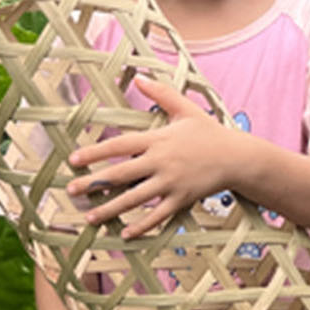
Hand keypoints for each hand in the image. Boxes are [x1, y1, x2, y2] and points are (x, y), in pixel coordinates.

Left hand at [67, 77, 237, 237]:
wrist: (238, 157)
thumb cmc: (210, 132)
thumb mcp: (186, 109)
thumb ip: (161, 93)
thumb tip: (139, 77)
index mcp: (159, 139)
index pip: (120, 145)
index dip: (95, 152)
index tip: (73, 160)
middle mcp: (162, 161)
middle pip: (120, 174)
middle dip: (93, 183)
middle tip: (71, 190)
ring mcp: (172, 182)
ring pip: (135, 199)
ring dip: (110, 209)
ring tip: (90, 216)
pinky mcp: (182, 199)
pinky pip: (158, 215)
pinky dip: (142, 225)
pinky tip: (125, 233)